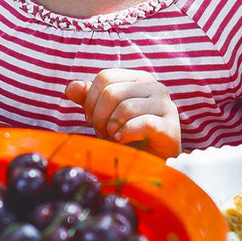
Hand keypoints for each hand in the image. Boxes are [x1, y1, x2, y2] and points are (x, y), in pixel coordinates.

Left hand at [65, 69, 180, 158]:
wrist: (153, 163)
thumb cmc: (127, 136)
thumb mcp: (104, 114)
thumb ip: (88, 98)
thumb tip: (71, 87)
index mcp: (138, 79)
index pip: (105, 77)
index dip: (91, 100)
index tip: (90, 119)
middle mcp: (155, 86)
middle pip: (112, 92)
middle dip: (99, 117)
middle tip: (101, 133)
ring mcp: (165, 106)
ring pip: (125, 108)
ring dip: (111, 128)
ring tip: (113, 138)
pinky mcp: (170, 127)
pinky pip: (143, 124)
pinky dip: (126, 134)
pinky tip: (121, 141)